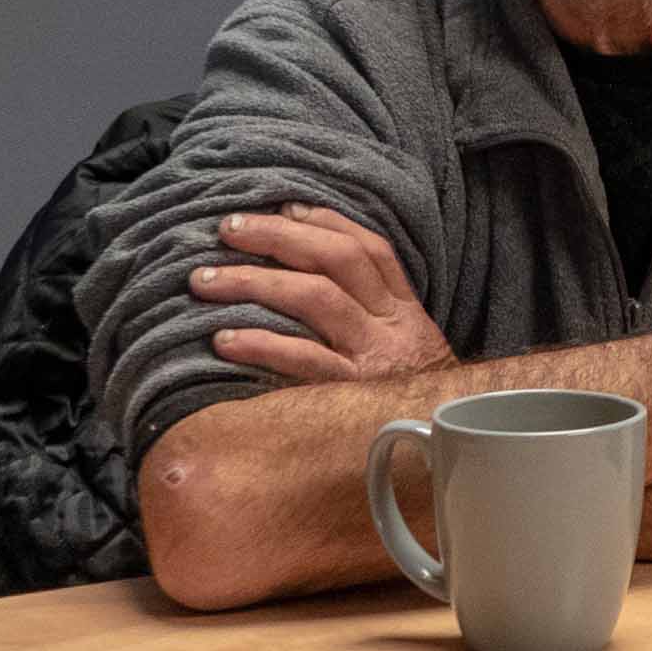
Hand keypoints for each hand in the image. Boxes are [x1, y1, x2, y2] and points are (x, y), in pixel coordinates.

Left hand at [192, 204, 454, 383]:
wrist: (446, 442)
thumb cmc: (412, 399)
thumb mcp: (408, 349)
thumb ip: (373, 318)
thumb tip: (308, 280)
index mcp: (405, 311)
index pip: (371, 249)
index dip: (327, 222)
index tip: (285, 208)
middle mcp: (392, 326)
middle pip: (339, 260)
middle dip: (280, 237)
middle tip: (229, 230)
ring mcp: (373, 357)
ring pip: (317, 299)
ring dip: (255, 282)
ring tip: (205, 280)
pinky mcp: (351, 393)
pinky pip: (303, 360)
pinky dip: (261, 345)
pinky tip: (224, 339)